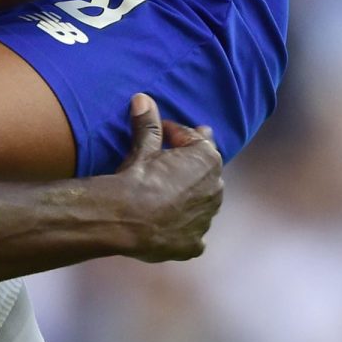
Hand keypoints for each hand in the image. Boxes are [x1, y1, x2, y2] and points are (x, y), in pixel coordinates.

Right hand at [110, 94, 222, 261]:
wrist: (126, 219)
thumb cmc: (138, 178)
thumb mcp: (142, 148)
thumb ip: (148, 124)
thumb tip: (142, 98)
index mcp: (207, 160)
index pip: (197, 139)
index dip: (177, 134)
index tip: (162, 133)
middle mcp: (215, 189)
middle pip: (204, 171)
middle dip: (188, 166)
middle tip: (165, 162)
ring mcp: (206, 219)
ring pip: (202, 202)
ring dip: (189, 196)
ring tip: (165, 194)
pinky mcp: (194, 243)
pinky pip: (192, 230)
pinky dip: (183, 226)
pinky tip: (167, 223)